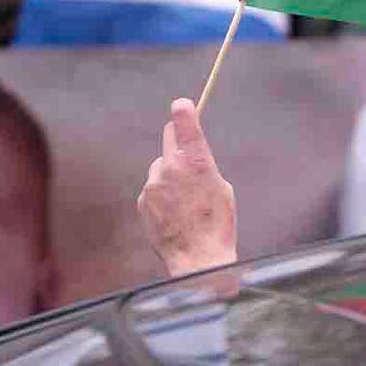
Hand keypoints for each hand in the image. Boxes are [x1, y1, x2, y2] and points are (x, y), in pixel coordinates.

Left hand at [138, 99, 237, 276]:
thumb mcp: (222, 188)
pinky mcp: (143, 200)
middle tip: (187, 153)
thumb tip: (192, 154)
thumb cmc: (217, 225)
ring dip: (169, 174)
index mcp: (196, 161)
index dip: (183, 110)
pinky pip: (153, 187)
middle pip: (168, 137)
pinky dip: (161, 194)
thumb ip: (203, 164)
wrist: (198, 260)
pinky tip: (174, 213)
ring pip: (160, 166)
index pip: (183, 120)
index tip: (183, 105)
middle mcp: (170, 167)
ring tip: (185, 201)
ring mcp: (154, 184)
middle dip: (177, 140)